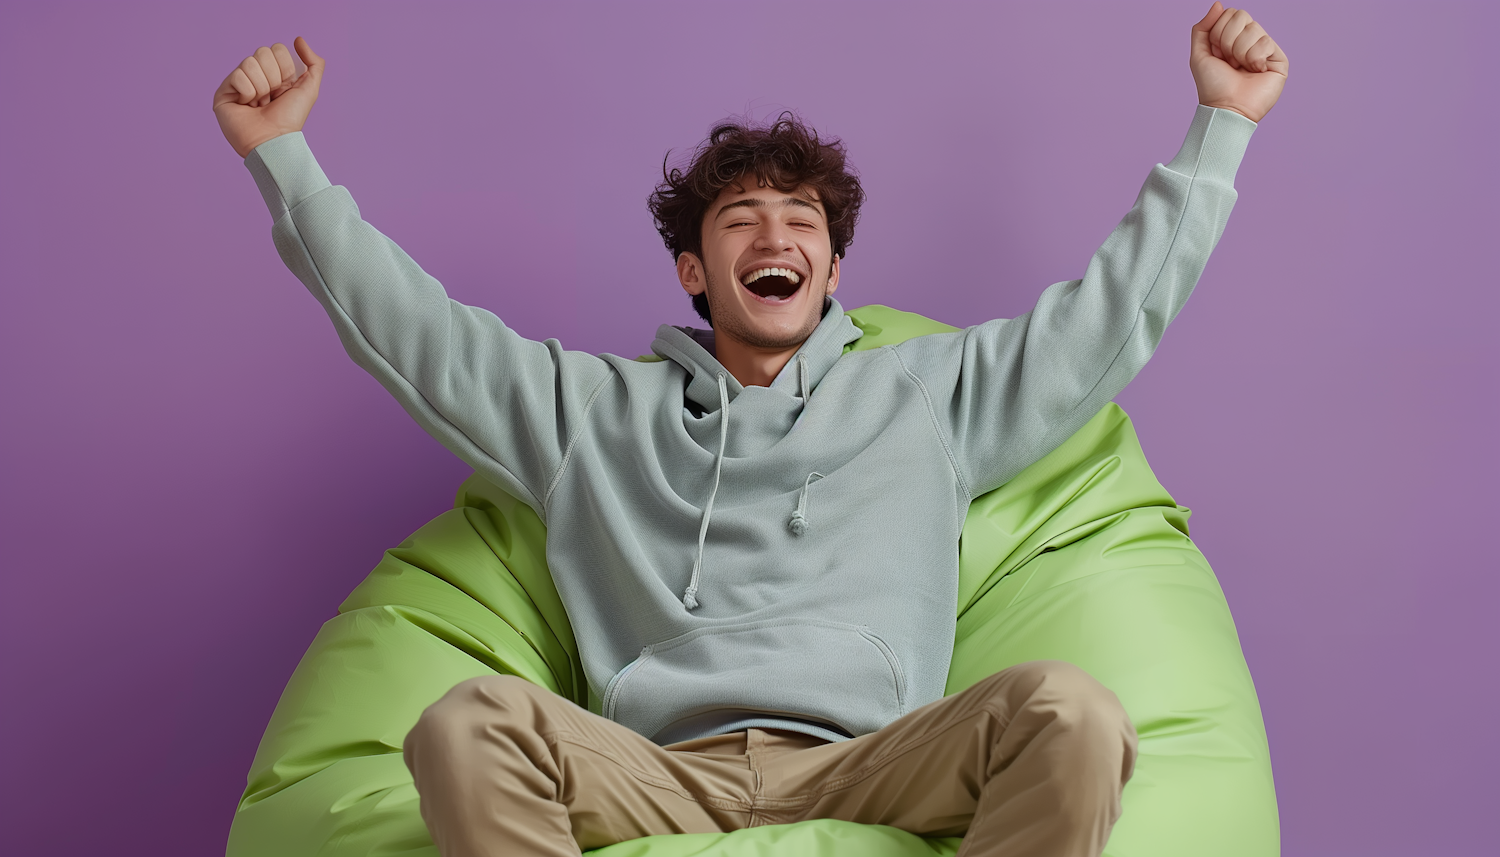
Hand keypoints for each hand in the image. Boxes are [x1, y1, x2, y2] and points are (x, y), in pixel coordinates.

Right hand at [212, 37, 323, 157]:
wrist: (273, 140)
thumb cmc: (290, 119)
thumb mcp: (310, 89)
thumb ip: (314, 63)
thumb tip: (299, 39)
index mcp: (274, 73)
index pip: (277, 49)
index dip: (285, 69)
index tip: (285, 89)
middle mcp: (256, 75)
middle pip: (262, 52)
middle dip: (273, 78)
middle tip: (271, 98)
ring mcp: (238, 82)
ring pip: (249, 63)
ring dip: (261, 87)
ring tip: (259, 104)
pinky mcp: (224, 91)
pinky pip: (237, 76)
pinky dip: (247, 93)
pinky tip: (246, 106)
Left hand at [1190, 2, 1287, 122]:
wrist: (1226, 108)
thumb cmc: (1213, 86)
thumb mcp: (1199, 55)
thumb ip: (1202, 28)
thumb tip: (1218, 4)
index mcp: (1232, 38)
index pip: (1229, 13)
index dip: (1218, 32)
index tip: (1218, 54)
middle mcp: (1249, 41)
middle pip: (1241, 16)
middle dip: (1228, 40)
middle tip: (1229, 61)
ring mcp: (1265, 49)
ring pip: (1253, 28)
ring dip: (1240, 51)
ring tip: (1241, 68)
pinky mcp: (1279, 59)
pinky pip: (1266, 42)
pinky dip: (1254, 58)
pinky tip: (1255, 71)